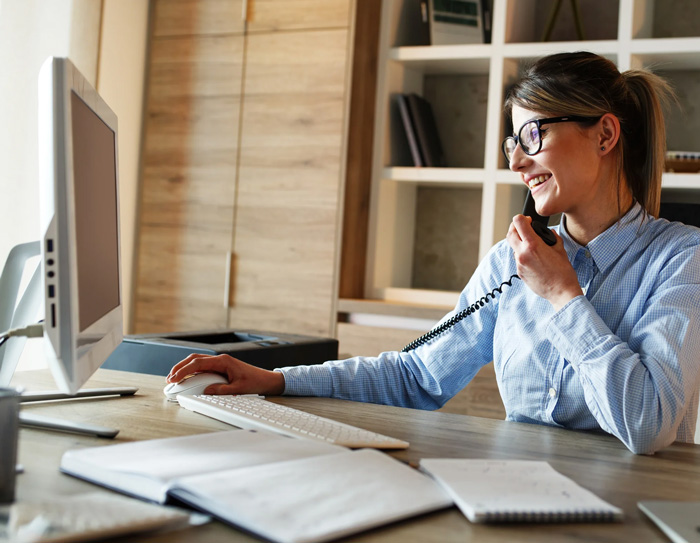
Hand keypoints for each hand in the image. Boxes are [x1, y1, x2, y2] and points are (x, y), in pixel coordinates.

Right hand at [166, 353, 284, 395]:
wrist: (267, 380)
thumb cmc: (255, 382)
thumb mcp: (238, 389)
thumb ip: (222, 390)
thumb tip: (206, 390)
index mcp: (224, 361)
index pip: (198, 363)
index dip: (184, 370)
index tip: (174, 378)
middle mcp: (220, 359)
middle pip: (194, 359)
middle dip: (180, 368)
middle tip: (169, 379)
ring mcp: (220, 363)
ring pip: (197, 362)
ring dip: (185, 369)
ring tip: (174, 379)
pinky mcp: (221, 368)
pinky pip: (203, 367)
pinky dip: (193, 372)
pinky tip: (187, 379)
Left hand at [507, 214, 581, 310]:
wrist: (561, 292)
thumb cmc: (563, 272)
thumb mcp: (560, 249)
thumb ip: (552, 237)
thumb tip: (549, 232)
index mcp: (532, 245)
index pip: (518, 223)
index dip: (522, 218)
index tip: (527, 220)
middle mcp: (522, 253)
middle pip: (510, 234)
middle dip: (515, 227)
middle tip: (524, 227)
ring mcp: (519, 264)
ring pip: (513, 247)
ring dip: (519, 242)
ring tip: (532, 245)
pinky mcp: (519, 272)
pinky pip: (517, 259)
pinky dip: (523, 254)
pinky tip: (534, 258)